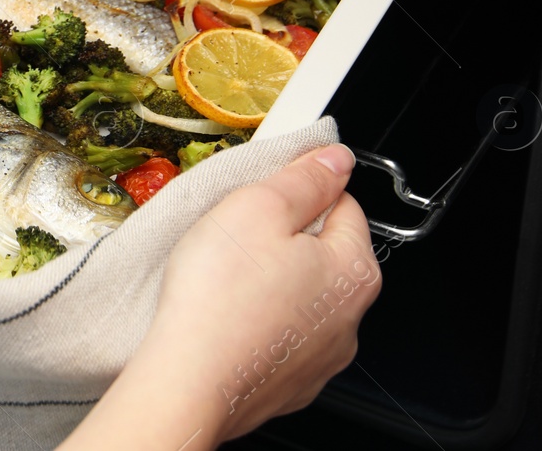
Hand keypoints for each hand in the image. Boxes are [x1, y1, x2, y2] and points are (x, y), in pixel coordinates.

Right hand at [59, 144, 377, 450]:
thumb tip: (336, 159)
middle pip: (323, 251)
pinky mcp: (288, 383)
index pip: (344, 204)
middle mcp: (350, 320)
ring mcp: (320, 358)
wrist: (188, 381)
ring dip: (270, 281)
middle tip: (237, 234)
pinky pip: (278, 335)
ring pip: (300, 296)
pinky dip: (256, 321)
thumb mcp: (258, 207)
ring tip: (224, 278)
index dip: (300, 189)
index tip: (266, 192)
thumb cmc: (219, 298)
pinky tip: (225, 316)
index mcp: (353, 270)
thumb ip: (303, 177)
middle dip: (283, 237)